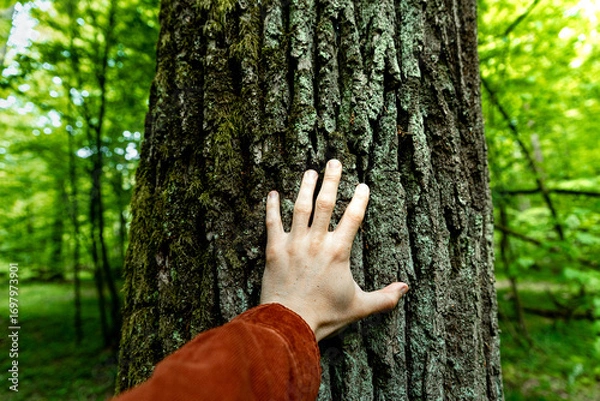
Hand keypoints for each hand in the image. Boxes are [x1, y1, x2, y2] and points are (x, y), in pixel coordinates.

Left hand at [260, 159, 408, 340]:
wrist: (290, 323)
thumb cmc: (325, 315)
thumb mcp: (359, 307)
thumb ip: (384, 298)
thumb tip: (406, 288)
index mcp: (339, 251)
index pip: (353, 217)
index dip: (360, 199)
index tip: (363, 185)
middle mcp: (317, 241)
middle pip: (326, 203)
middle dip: (331, 180)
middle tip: (335, 161)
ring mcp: (294, 243)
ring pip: (300, 207)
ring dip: (305, 186)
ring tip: (310, 171)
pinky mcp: (274, 249)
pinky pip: (272, 222)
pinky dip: (272, 206)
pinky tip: (272, 192)